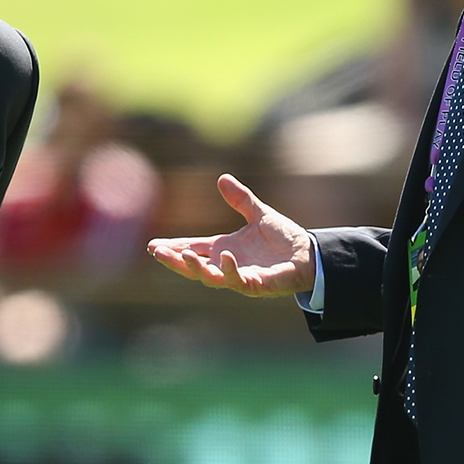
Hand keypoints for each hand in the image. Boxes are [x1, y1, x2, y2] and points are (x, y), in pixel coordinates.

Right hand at [147, 174, 314, 296]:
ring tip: (185, 255)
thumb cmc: (285, 239)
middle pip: (194, 266)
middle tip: (157, 252)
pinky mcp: (257, 284)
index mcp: (225, 248)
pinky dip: (229, 270)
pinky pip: (238, 281)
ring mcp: (241, 276)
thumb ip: (241, 199)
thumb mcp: (259, 214)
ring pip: (211, 278)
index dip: (174, 248)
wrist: (311, 253)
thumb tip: (221, 178)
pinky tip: (224, 256)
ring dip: (196, 268)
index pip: (193, 249)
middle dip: (175, 261)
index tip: (153, 245)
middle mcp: (229, 264)